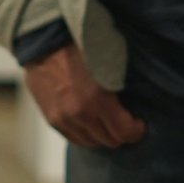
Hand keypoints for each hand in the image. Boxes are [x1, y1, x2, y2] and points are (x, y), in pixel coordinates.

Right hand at [24, 43, 144, 149]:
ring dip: (102, 136)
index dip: (136, 131)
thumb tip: (131, 102)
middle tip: (124, 124)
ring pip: (90, 143)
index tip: (139, 125)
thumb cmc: (80, 44)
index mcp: (98, 99)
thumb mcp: (109, 61)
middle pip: (109, 141)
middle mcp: (80, 114)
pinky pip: (73, 138)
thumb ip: (120, 85)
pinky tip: (90, 125)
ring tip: (106, 125)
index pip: (124, 131)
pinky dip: (84, 135)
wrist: (44, 39)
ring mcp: (63, 119)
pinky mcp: (51, 118)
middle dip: (120, 134)